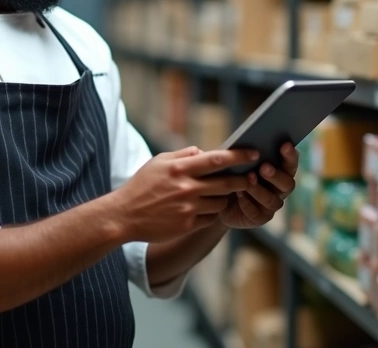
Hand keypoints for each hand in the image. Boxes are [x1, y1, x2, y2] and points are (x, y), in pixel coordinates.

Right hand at [109, 147, 255, 242]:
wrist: (124, 216)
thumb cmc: (141, 186)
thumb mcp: (158, 162)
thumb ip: (182, 155)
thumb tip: (204, 151)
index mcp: (180, 169)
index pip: (217, 159)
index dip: (239, 156)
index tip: (254, 154)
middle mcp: (186, 188)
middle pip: (226, 183)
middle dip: (243, 180)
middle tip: (252, 178)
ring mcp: (188, 208)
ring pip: (221, 202)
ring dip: (225, 197)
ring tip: (223, 194)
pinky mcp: (187, 225)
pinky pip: (210, 218)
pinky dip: (212, 213)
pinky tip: (206, 209)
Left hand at [219, 143, 298, 229]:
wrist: (218, 199)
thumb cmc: (231, 174)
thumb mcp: (237, 162)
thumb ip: (246, 154)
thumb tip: (249, 143)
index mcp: (279, 172)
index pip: (290, 163)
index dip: (290, 155)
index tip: (285, 145)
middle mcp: (279, 190)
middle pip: (288, 184)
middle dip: (276, 175)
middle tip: (264, 167)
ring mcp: (271, 206)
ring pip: (272, 200)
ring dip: (259, 189)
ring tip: (248, 179)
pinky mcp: (259, 218)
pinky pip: (257, 212)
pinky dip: (247, 202)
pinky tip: (239, 193)